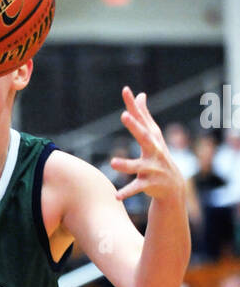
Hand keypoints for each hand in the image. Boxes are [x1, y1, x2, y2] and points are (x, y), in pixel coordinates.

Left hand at [110, 88, 186, 203]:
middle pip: (144, 137)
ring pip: (137, 166)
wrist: (173, 186)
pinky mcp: (149, 184)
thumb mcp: (153, 136)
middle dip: (135, 126)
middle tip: (124, 115)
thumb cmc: (158, 156)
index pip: (141, 119)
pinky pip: (136, 188)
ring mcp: (152, 168)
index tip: (126, 90)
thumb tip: (140, 94)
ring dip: (126, 164)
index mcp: (152, 138)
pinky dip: (127, 192)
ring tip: (113, 163)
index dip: (134, 105)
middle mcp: (154, 151)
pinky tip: (116, 196)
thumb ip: (144, 116)